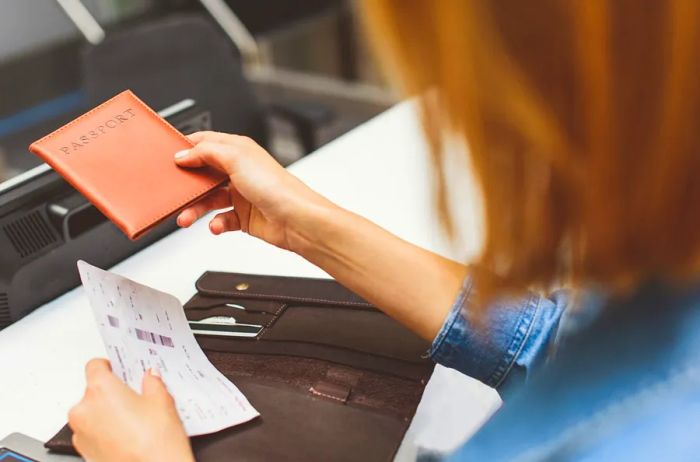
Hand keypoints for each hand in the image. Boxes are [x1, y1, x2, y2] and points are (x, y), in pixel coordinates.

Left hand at [68, 359, 193, 461]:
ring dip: (108, 413)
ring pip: (92, 413)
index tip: (121, 370)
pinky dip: (106, 432)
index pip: (95, 365)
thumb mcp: (162, 402)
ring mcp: (81, 433)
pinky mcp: (84, 452)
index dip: (110, 365)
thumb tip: (150, 377)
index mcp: (100, 390)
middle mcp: (84, 410)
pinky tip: (129, 436)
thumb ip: (152, 383)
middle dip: (112, 393)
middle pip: (93, 391)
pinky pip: (93, 433)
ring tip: (136, 420)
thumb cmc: (155, 443)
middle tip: (136, 397)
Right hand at [174, 131, 332, 250]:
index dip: (187, 148)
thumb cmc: (276, 187)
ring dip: (196, 210)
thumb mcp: (236, 158)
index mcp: (239, 150)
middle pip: (203, 175)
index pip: (206, 143)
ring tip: (186, 218)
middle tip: (175, 194)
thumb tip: (184, 153)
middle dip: (187, 186)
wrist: (297, 220)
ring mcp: (242, 194)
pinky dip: (216, 224)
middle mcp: (239, 171)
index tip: (169, 158)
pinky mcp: (244, 216)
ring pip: (209, 200)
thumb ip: (206, 152)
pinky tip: (216, 226)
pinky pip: (222, 220)